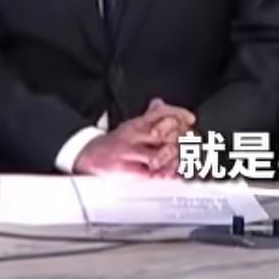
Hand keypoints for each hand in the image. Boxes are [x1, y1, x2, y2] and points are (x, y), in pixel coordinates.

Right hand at [74, 99, 194, 176]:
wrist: (87, 157)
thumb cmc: (113, 143)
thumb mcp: (131, 125)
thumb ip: (148, 115)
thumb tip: (160, 103)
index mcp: (138, 123)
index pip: (161, 112)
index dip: (179, 114)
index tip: (191, 120)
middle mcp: (135, 134)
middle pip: (166, 132)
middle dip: (181, 139)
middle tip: (190, 145)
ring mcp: (130, 151)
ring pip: (159, 152)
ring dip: (173, 158)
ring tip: (181, 161)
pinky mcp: (124, 168)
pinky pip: (147, 171)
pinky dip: (161, 174)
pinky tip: (169, 175)